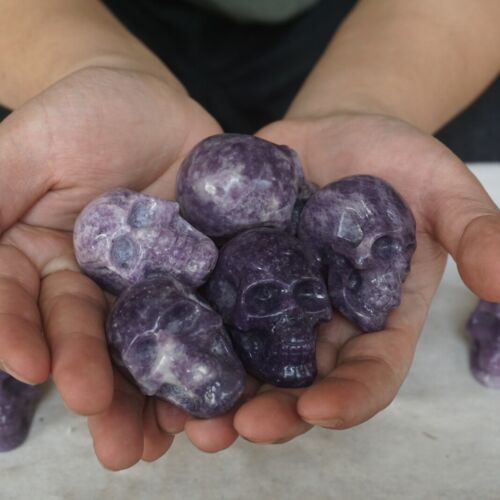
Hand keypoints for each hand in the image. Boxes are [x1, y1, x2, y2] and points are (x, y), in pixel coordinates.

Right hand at [0, 66, 225, 468]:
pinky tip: (223, 393)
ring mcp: (149, 282)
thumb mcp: (25, 146)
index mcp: (38, 259)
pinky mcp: (197, 273)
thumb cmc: (80, 112)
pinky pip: (205, 314)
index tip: (33, 370)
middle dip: (101, 386)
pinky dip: (213, 354)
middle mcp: (91, 283)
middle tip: (117, 446)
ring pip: (148, 342)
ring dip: (159, 395)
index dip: (23, 336)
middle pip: (92, 339)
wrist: (149, 102)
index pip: (23, 306)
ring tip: (172, 442)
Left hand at [186, 113, 499, 444]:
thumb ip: (475, 232)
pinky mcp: (229, 273)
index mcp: (373, 320)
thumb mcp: (442, 190)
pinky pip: (203, 309)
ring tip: (178, 413)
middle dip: (263, 411)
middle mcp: (316, 324)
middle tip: (226, 430)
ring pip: (240, 360)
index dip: (346, 399)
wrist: (335, 134)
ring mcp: (268, 303)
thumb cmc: (396, 161)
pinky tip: (150, 347)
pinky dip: (179, 332)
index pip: (366, 376)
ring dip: (210, 390)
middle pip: (292, 384)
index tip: (316, 409)